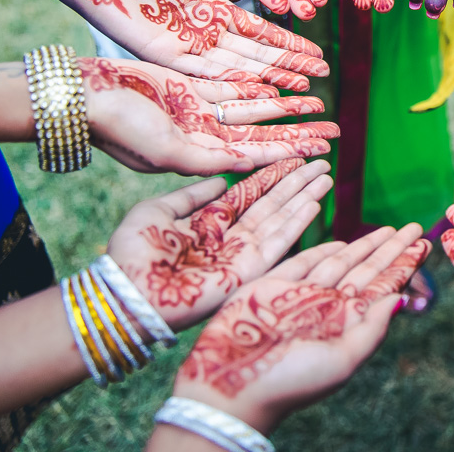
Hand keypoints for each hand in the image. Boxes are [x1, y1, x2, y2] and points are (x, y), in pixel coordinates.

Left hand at [37, 0, 326, 88]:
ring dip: (271, 79)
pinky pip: (205, 71)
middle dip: (291, 67)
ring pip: (238, 67)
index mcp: (210, 12)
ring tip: (303, 89)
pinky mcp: (164, 53)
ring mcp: (185, 46)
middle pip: (256, 55)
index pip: (259, 33)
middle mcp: (203, 34)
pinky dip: (232, 80)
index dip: (289, 44)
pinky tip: (260, 88)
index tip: (317, 52)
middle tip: (323, 79)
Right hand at [81, 57, 337, 174]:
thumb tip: (247, 166)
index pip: (258, 156)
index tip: (325, 153)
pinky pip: (232, 89)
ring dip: (285, 108)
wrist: (84, 93)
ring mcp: (197, 113)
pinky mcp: (188, 89)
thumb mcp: (165, 149)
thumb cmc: (119, 126)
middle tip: (337, 130)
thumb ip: (206, 158)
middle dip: (299, 133)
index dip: (292, 153)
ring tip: (319, 104)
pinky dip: (257, 88)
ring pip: (253, 111)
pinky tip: (284, 87)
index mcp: (199, 157)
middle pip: (264, 135)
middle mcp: (203, 137)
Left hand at [107, 159, 335, 330]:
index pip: (249, 194)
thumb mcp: (157, 212)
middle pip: (272, 204)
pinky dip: (297, 224)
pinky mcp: (248, 271)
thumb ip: (190, 196)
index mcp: (208, 223)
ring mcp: (241, 255)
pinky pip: (278, 243)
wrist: (128, 294)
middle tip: (321, 163)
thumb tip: (220, 182)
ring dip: (304, 198)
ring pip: (280, 219)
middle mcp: (230, 238)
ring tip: (325, 177)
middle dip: (296, 184)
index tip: (292, 158)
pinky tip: (313, 204)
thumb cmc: (132, 255)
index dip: (271, 176)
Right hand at [172, 226, 429, 433]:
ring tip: (391, 228)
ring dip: (366, 245)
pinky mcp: (274, 285)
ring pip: (342, 261)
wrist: (230, 384)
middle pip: (368, 270)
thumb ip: (371, 328)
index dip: (404, 266)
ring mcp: (302, 295)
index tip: (426, 244)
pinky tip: (346, 241)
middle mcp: (328, 308)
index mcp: (347, 326)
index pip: (383, 288)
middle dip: (392, 249)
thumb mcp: (341, 360)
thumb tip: (401, 298)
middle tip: (415, 226)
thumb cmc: (290, 381)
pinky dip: (326, 248)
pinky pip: (306, 261)